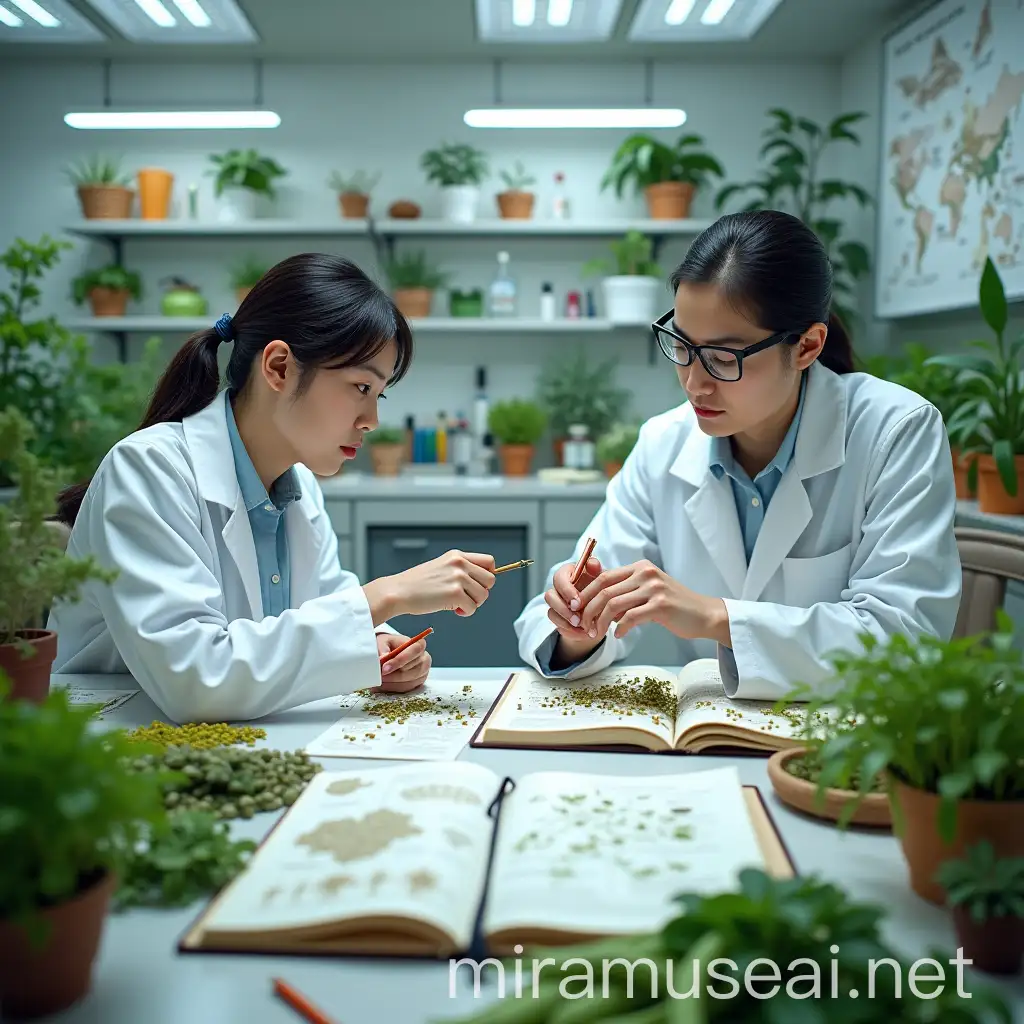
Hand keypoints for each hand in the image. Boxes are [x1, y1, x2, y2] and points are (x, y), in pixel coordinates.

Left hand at [373, 632, 430, 692]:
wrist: (391, 652)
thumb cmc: (389, 645)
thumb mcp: (383, 641)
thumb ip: (382, 648)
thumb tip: (383, 659)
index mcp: (419, 645)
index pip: (413, 652)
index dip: (399, 661)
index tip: (384, 668)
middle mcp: (424, 659)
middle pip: (410, 670)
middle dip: (392, 675)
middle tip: (378, 676)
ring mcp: (423, 673)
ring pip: (408, 682)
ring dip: (391, 683)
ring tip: (379, 681)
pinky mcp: (418, 683)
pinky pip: (406, 689)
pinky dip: (393, 688)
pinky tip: (383, 685)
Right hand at [391, 549, 495, 616]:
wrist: (398, 592)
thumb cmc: (416, 583)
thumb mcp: (441, 566)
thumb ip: (460, 569)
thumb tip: (480, 581)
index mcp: (457, 556)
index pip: (489, 562)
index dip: (487, 575)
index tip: (478, 584)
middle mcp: (460, 564)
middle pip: (490, 580)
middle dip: (480, 592)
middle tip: (465, 597)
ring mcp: (458, 578)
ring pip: (483, 596)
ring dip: (472, 603)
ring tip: (456, 604)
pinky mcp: (454, 594)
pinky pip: (472, 608)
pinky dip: (464, 612)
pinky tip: (452, 609)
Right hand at [543, 555, 604, 665]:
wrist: (605, 608)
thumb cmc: (603, 588)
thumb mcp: (603, 579)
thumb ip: (597, 571)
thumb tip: (593, 563)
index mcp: (568, 574)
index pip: (559, 578)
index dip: (566, 590)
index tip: (577, 601)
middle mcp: (559, 588)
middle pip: (549, 596)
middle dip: (563, 608)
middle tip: (577, 617)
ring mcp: (557, 604)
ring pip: (551, 611)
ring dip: (565, 620)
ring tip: (581, 626)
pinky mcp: (559, 618)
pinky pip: (557, 625)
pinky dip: (570, 630)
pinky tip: (582, 633)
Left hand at [577, 559, 728, 642]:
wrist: (704, 614)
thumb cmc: (674, 607)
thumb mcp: (648, 592)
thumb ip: (625, 593)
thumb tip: (596, 604)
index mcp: (640, 567)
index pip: (603, 577)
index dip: (586, 594)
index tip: (578, 610)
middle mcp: (646, 573)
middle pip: (604, 590)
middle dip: (588, 610)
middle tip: (583, 625)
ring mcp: (654, 588)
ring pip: (613, 604)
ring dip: (600, 622)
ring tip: (598, 634)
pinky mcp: (661, 605)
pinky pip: (630, 617)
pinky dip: (620, 628)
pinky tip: (618, 635)